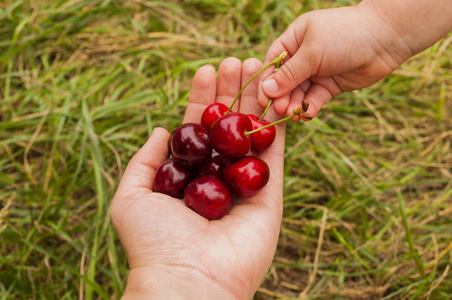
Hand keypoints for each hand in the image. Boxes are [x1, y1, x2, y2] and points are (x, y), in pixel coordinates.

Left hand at [110, 57, 285, 298]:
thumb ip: (144, 160)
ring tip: (256, 67)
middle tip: (235, 61)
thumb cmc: (153, 241)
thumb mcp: (131, 195)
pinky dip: (275, 127)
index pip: (199, 129)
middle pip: (227, 126)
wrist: (188, 279)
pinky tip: (274, 97)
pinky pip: (275, 155)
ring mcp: (244, 184)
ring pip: (252, 134)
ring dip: (256, 101)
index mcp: (188, 175)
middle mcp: (217, 176)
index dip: (203, 99)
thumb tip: (160, 129)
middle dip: (232, 93)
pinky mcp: (269, 194)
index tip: (206, 70)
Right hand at [257, 3, 414, 120]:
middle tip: (280, 110)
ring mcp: (317, 71)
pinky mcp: (330, 85)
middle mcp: (303, 56)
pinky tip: (307, 115)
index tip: (263, 99)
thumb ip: (289, 73)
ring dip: (294, 104)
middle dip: (281, 96)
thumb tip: (267, 90)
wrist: (385, 39)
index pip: (273, 63)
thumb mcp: (312, 52)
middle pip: (284, 81)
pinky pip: (314, 98)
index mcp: (294, 39)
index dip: (266, 81)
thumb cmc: (345, 35)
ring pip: (298, 92)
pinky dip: (310, 107)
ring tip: (293, 114)